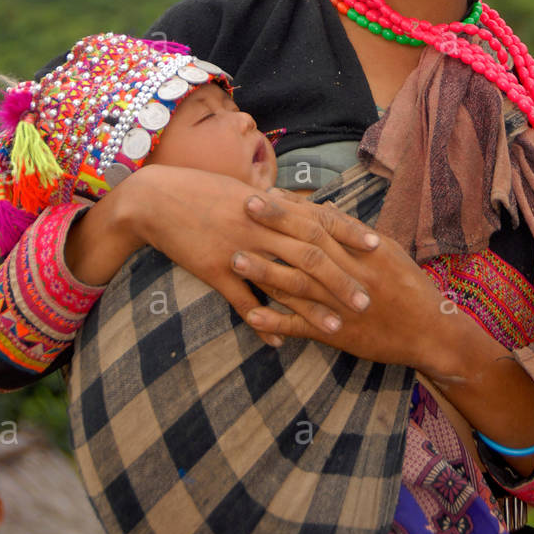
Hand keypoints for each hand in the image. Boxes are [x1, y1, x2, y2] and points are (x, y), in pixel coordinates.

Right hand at [116, 166, 379, 347]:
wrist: (156, 198)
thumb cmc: (204, 191)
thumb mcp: (245, 192)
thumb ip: (278, 205)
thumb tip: (308, 209)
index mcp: (271, 206)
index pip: (320, 219)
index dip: (350, 232)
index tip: (378, 246)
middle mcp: (260, 227)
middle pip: (310, 255)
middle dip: (341, 279)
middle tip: (367, 301)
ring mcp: (237, 250)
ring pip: (282, 282)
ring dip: (310, 308)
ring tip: (336, 329)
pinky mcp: (213, 272)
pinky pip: (242, 302)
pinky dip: (262, 322)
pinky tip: (281, 341)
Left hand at [234, 192, 448, 368]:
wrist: (431, 331)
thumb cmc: (409, 286)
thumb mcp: (388, 251)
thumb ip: (353, 230)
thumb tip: (323, 205)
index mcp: (364, 250)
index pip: (322, 222)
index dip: (292, 209)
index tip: (264, 194)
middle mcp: (351, 273)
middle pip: (306, 246)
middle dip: (273, 227)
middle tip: (241, 210)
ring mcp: (342, 305)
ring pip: (299, 286)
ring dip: (265, 272)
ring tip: (235, 259)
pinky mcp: (338, 335)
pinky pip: (303, 327)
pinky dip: (276, 322)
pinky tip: (251, 314)